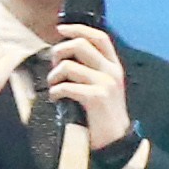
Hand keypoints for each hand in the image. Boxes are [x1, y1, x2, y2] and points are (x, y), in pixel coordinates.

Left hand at [40, 18, 130, 156]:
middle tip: (53, 66)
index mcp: (114, 66)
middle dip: (59, 51)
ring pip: (68, 66)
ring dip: (53, 76)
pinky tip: (56, 98)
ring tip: (53, 86)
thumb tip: (65, 54)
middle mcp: (112, 71)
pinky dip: (55, 92)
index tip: (60, 29)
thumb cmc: (103, 113)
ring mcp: (105, 84)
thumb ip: (92, 69)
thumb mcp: (104, 87)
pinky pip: (66, 86)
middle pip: (80, 45)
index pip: (98, 37)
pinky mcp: (96, 97)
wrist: (115, 140)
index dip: (78, 29)